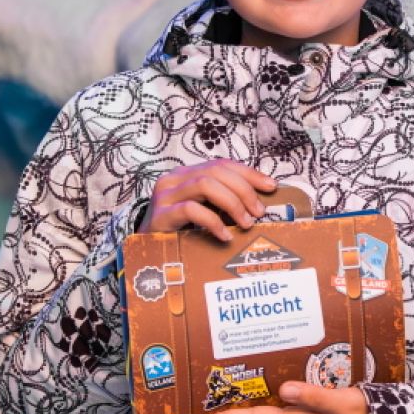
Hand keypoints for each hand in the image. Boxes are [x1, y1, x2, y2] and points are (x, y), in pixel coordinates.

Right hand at [140, 159, 275, 239]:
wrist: (143, 250)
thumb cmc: (178, 231)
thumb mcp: (202, 211)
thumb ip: (222, 202)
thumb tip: (259, 204)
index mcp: (186, 174)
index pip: (222, 164)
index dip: (249, 173)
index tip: (271, 186)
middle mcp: (174, 180)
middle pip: (216, 171)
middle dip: (244, 190)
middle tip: (259, 212)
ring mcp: (165, 196)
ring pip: (205, 185)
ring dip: (233, 203)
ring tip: (245, 223)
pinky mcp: (160, 216)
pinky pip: (192, 210)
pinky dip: (214, 222)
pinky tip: (225, 235)